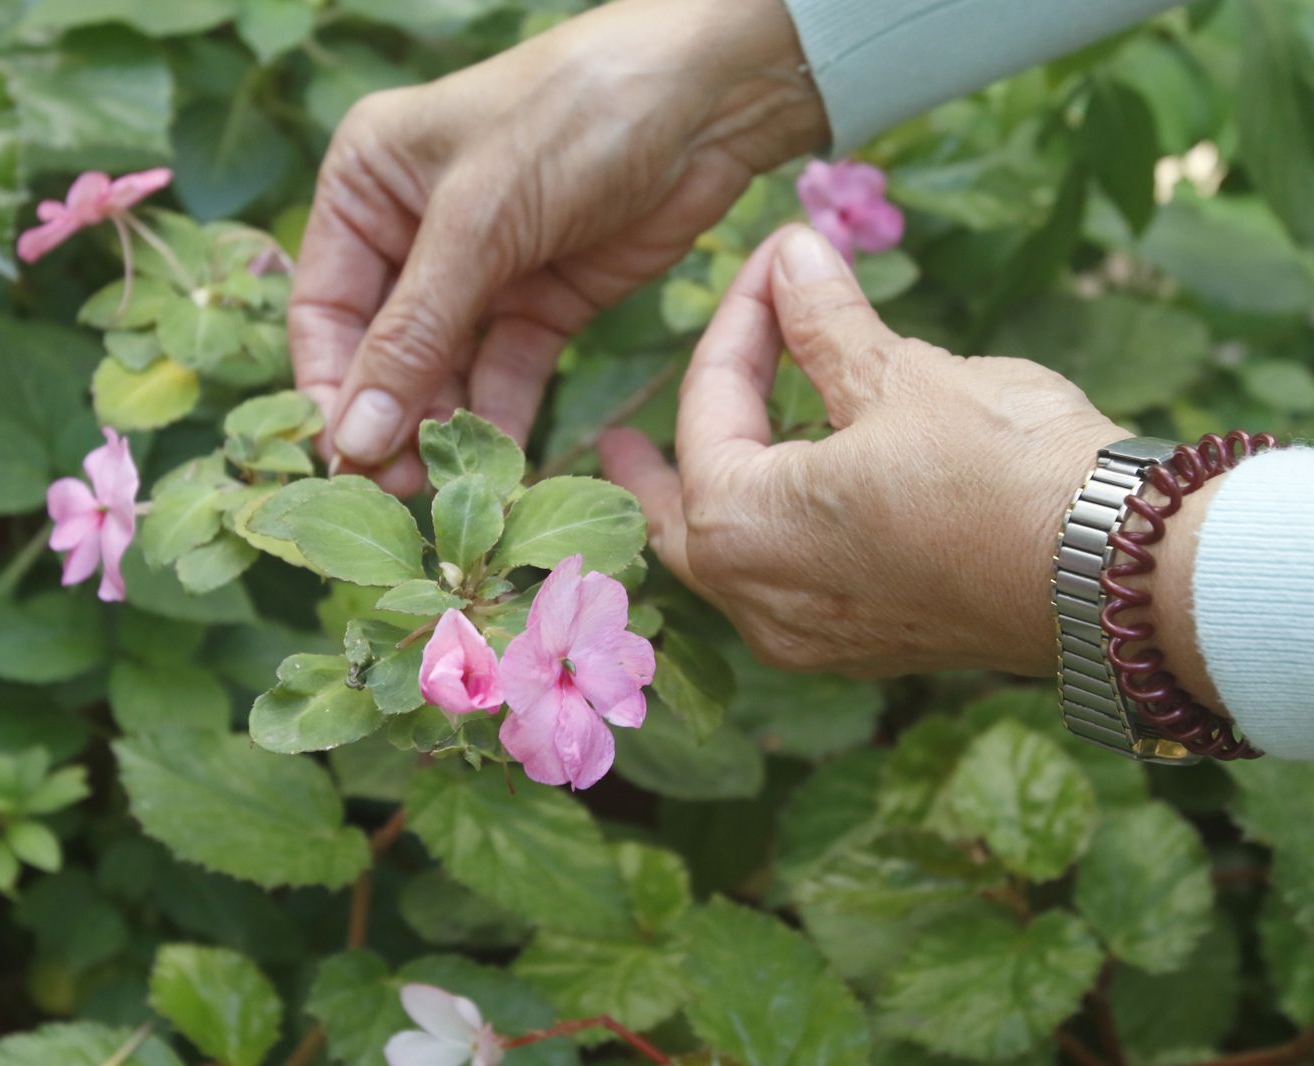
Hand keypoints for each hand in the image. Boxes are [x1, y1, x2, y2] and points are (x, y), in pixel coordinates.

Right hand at [290, 0, 827, 492]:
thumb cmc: (573, 118)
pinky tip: (500, 464)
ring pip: (444, 372)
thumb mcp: (477, 222)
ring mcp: (481, 270)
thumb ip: (413, 333)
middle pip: (381, 350)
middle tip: (400, 490)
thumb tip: (351, 437)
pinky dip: (502, 417)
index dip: (330, 386)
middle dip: (390, 419)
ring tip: (451, 488)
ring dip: (445, 429)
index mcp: (367, 184)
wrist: (708, 99)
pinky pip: (508, 374)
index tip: (344, 458)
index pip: (324, 307)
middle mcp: (413, 230)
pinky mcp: (544, 302)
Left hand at [601, 225, 1126, 677]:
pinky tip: (796, 503)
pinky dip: (773, 538)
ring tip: (719, 455)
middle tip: (617, 443)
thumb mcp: (901, 376)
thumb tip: (792, 259)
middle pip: (678, 520)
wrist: (1115, 573)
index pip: (709, 408)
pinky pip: (784, 589)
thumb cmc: (1002, 470)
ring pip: (730, 563)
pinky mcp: (865, 647)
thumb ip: (825, 323)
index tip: (770, 263)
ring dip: (719, 501)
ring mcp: (810, 637)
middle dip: (649, 470)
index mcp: (739, 527)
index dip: (739, 321)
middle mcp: (756, 600)